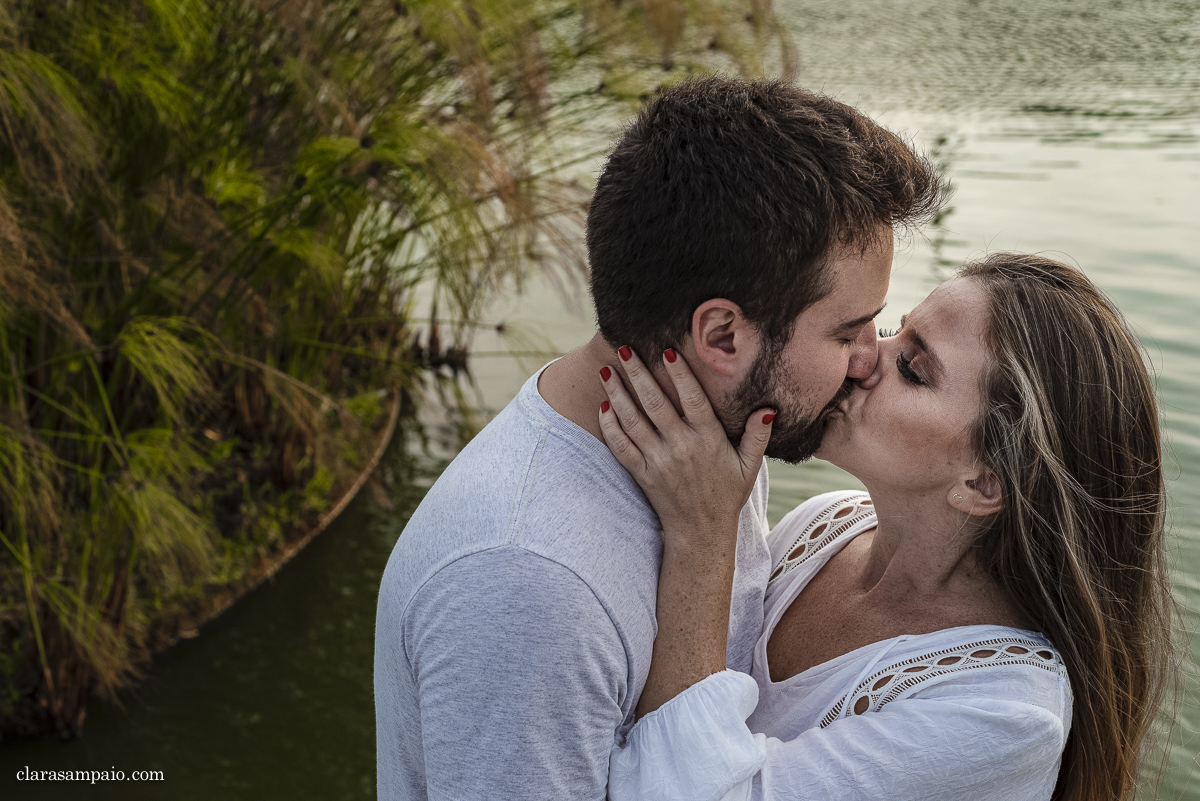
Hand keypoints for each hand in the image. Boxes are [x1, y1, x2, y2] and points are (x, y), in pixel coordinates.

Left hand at [596, 346, 773, 555]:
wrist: (701, 533)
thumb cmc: (727, 494)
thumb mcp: (749, 467)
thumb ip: (758, 436)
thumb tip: (768, 409)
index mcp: (708, 440)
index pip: (693, 400)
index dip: (680, 375)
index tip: (666, 350)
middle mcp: (681, 447)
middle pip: (655, 404)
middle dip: (638, 374)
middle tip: (624, 348)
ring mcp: (658, 461)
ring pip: (633, 421)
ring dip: (617, 394)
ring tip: (606, 371)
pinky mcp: (642, 474)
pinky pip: (621, 446)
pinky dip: (610, 426)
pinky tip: (603, 406)